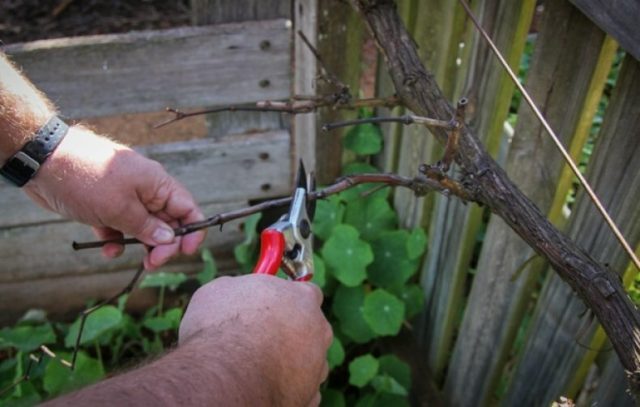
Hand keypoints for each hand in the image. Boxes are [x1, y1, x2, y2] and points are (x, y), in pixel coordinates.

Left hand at [24, 125, 205, 268]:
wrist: (42, 161)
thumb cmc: (86, 179)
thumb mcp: (120, 208)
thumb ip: (147, 227)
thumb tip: (170, 239)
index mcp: (157, 184)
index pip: (187, 208)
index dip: (193, 230)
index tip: (188, 251)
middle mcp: (145, 190)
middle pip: (168, 222)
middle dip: (165, 244)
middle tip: (153, 263)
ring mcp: (124, 197)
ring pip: (144, 227)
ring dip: (144, 245)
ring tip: (140, 263)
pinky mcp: (104, 205)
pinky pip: (119, 227)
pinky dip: (118, 240)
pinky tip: (108, 250)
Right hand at [179, 275, 332, 405]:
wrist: (224, 376)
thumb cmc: (221, 328)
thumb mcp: (220, 290)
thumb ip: (240, 288)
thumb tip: (235, 290)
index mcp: (302, 298)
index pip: (308, 292)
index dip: (289, 298)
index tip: (275, 303)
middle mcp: (318, 330)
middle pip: (312, 327)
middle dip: (292, 331)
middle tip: (263, 337)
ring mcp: (317, 365)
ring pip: (309, 360)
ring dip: (291, 361)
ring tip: (259, 365)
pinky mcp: (310, 396)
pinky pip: (304, 390)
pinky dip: (287, 387)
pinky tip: (265, 385)